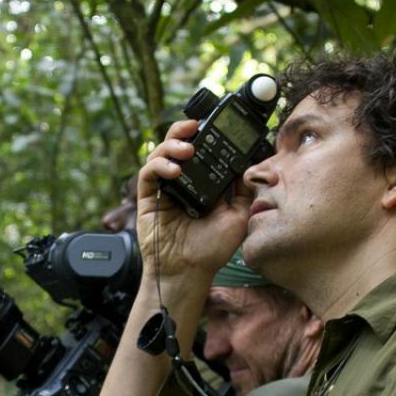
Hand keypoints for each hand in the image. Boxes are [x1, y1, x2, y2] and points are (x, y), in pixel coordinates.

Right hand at [136, 119, 251, 283]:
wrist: (190, 272)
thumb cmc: (211, 249)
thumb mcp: (238, 216)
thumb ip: (243, 191)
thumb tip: (247, 165)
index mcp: (200, 184)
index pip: (198, 151)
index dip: (202, 134)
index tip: (213, 124)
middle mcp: (180, 183)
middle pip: (175, 146)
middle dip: (182, 130)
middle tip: (194, 126)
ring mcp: (163, 190)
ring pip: (159, 154)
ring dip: (171, 145)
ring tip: (187, 149)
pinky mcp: (148, 199)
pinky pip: (148, 174)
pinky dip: (160, 165)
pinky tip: (174, 169)